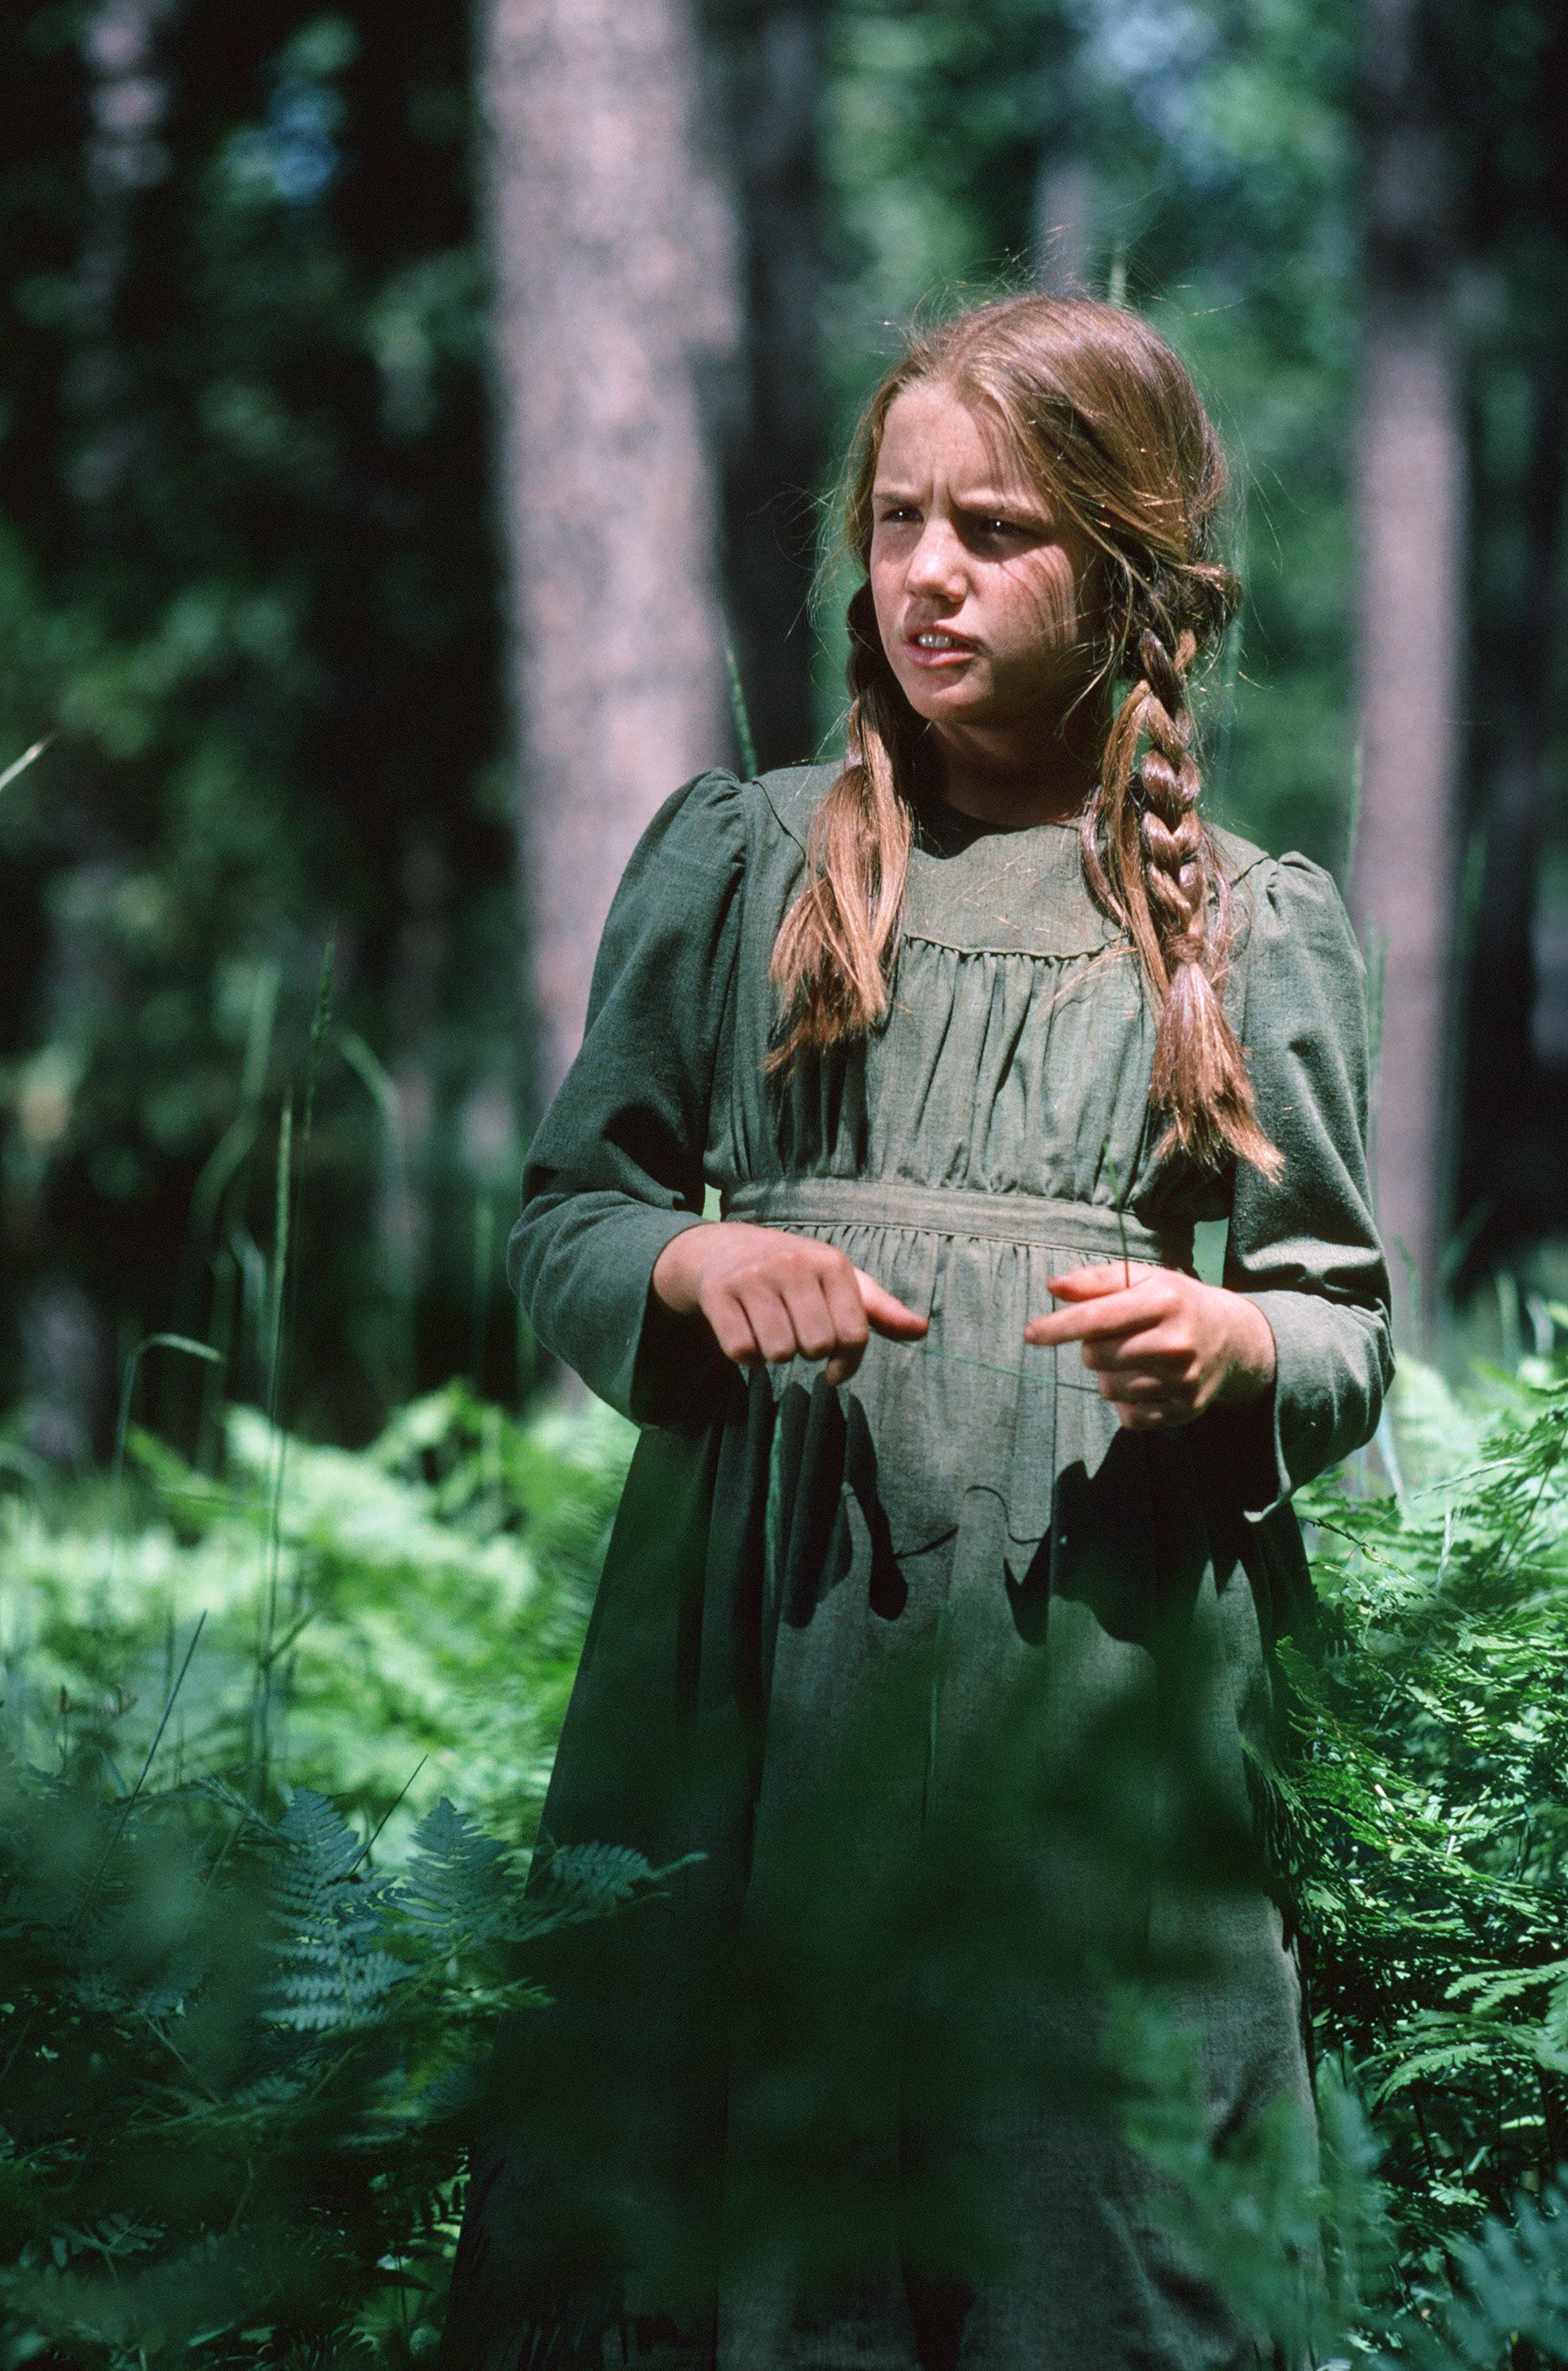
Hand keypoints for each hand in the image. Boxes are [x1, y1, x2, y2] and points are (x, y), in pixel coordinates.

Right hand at [653, 1221, 927, 1386]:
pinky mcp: (718, 1293)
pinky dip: (746, 1357)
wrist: (722, 1249)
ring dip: (776, 1354)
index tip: (834, 1367)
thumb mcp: (837, 1282)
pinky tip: (746, 1333)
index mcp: (831, 1263)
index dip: (847, 1363)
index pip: (854, 1334)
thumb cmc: (793, 1273)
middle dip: (807, 1352)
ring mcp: (754, 1277)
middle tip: (796, 1335)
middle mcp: (794, 1265)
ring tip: (771, 1331)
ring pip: (778, 1352)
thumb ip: (879, 1310)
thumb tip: (922, 1330)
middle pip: (816, 1346)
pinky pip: (741, 1351)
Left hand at [1022, 1261, 1275, 1430]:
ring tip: (1134, 1359)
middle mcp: (1177, 1341)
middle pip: (1096, 1356)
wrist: (1231, 1338)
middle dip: (1093, 1348)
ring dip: (1109, 1375)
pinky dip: (1126, 1402)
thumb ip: (1095, 1281)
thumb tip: (1053, 1287)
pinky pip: (1129, 1416)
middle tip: (1116, 1338)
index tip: (1030, 1334)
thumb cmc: (1173, 1303)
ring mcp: (1183, 1379)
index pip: (1096, 1318)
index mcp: (1164, 1301)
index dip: (1057, 1327)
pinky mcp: (1186, 1409)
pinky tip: (1145, 1381)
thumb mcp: (1142, 1279)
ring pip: (1108, 1388)